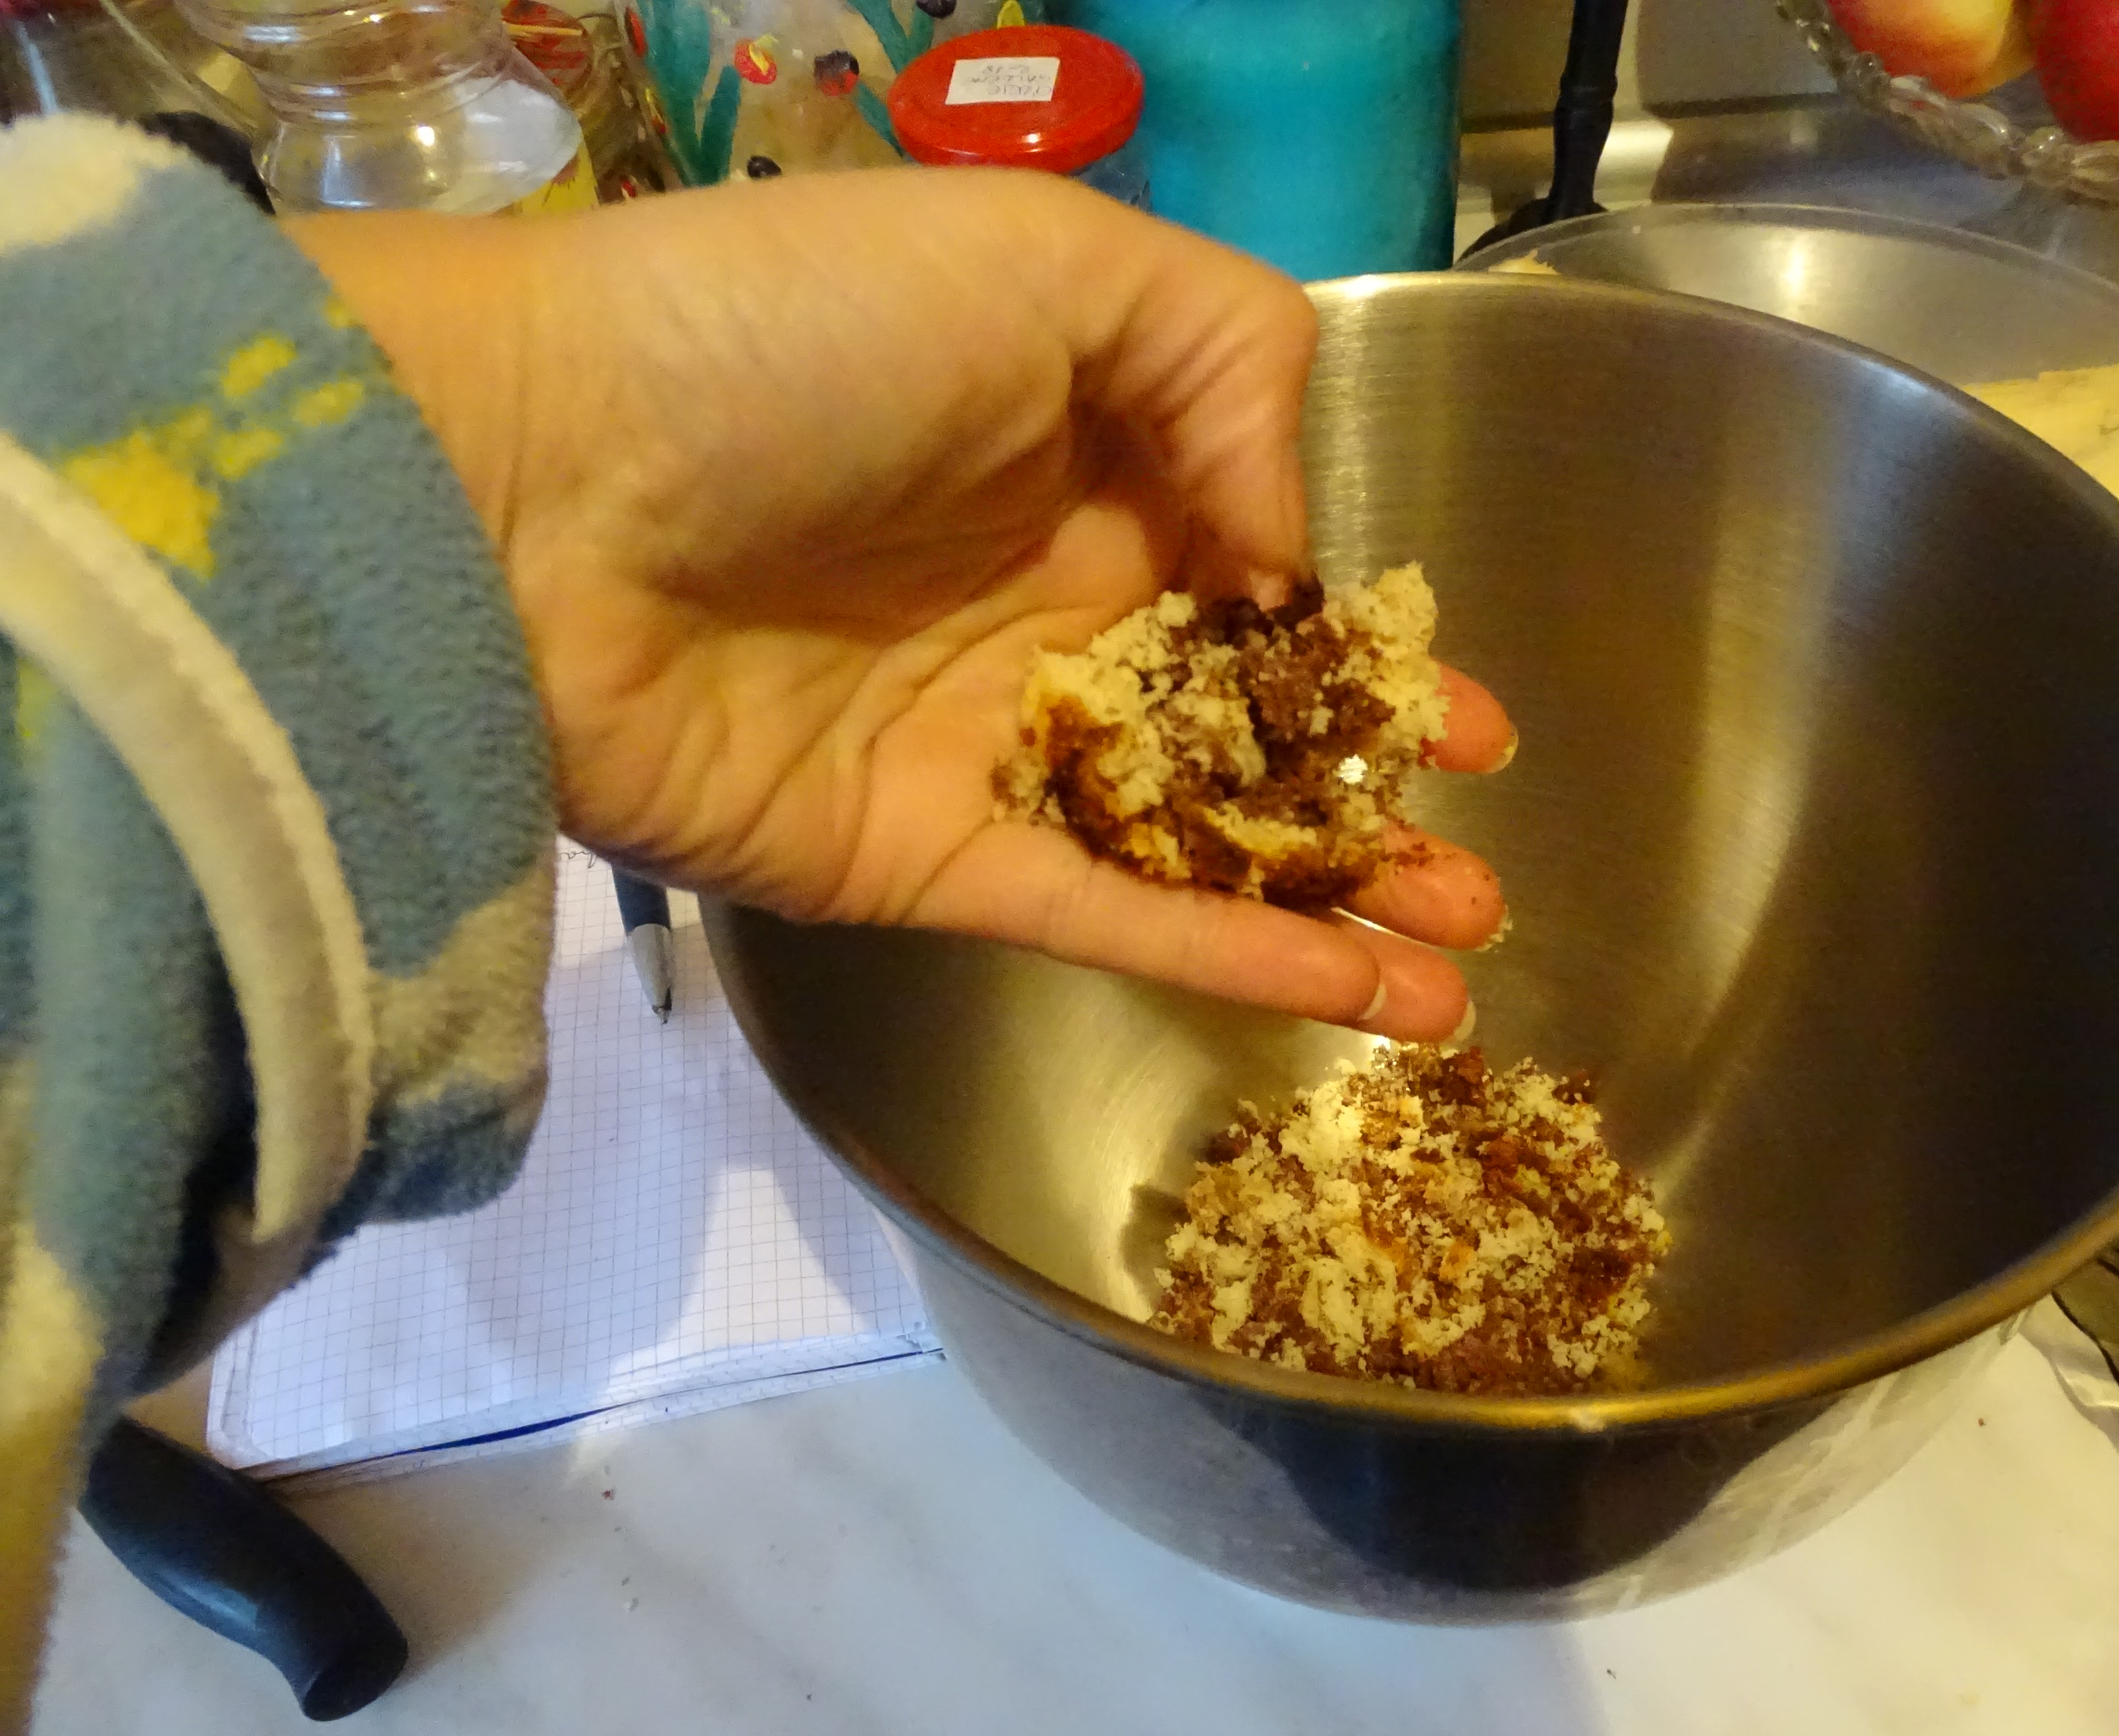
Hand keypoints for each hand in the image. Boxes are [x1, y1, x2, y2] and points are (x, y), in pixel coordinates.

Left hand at [288, 170, 1508, 1039]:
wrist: (527, 487)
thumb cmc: (786, 337)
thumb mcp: (1043, 256)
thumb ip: (1223, 366)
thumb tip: (1287, 556)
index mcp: (1082, 460)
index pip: (1259, 571)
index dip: (1367, 643)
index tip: (1469, 702)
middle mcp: (1044, 609)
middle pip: (1244, 723)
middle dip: (1374, 788)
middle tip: (1487, 845)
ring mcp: (987, 745)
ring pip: (1197, 840)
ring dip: (1338, 897)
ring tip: (1468, 951)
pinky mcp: (926, 859)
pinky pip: (1109, 916)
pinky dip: (1237, 957)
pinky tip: (1365, 992)